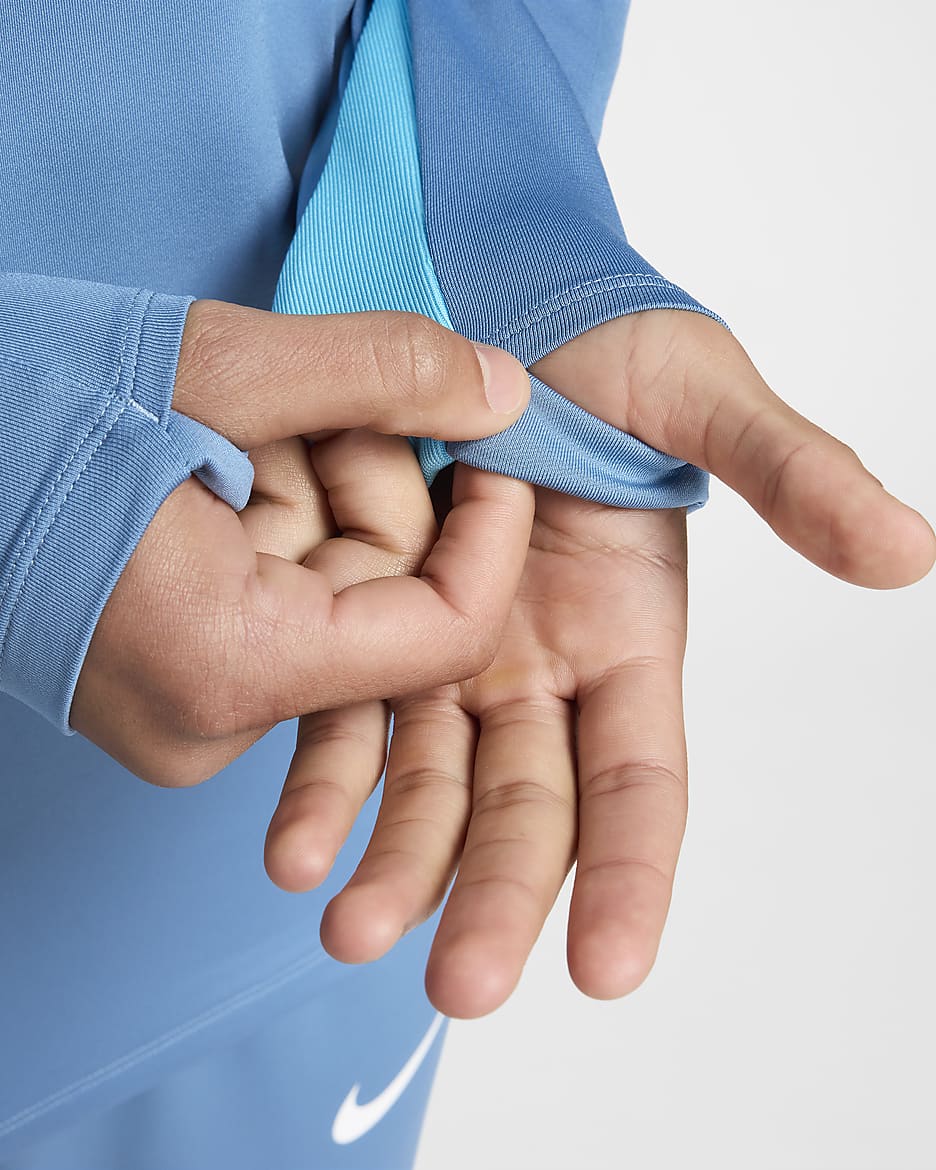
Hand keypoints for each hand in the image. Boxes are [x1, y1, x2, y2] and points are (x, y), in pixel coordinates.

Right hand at [70, 299, 533, 784]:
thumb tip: (506, 393)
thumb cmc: (15, 401)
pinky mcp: (174, 685)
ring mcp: (188, 713)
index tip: (494, 450)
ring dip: (319, 496)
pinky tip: (229, 466)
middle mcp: (211, 722)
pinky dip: (281, 527)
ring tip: (243, 427)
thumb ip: (378, 373)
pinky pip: (284, 610)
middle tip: (310, 404)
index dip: (490, 541)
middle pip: (386, 608)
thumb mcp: (215, 366)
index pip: (443, 639)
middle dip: (372, 489)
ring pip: (336, 603)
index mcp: (228, 664)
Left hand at [268, 309, 934, 1017]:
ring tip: (348, 929)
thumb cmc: (607, 341)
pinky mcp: (372, 622)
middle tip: (457, 988)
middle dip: (495, 898)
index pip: (642, 784)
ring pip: (427, 785)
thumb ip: (793, 473)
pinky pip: (344, 714)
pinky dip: (321, 778)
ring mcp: (451, 654)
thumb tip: (908, 549)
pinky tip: (288, 841)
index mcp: (630, 638)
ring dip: (394, 865)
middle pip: (526, 811)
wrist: (492, 294)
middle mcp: (540, 669)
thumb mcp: (703, 396)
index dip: (634, 876)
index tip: (610, 970)